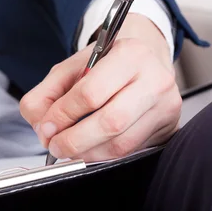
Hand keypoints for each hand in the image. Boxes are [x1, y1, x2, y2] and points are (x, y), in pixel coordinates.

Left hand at [20, 13, 180, 161]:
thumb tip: (43, 129)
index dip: (63, 115)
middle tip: (55, 146)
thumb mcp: (69, 69)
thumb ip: (45, 95)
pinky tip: (89, 150)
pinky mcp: (168, 128)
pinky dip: (102, 156)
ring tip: (68, 148)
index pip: (90, 93)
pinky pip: (130, 152)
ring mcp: (166, 106)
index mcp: (129, 54)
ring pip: (121, 143)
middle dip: (74, 140)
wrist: (142, 64)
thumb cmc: (104, 66)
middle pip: (110, 122)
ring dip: (86, 153)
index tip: (46, 127)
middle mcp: (154, 79)